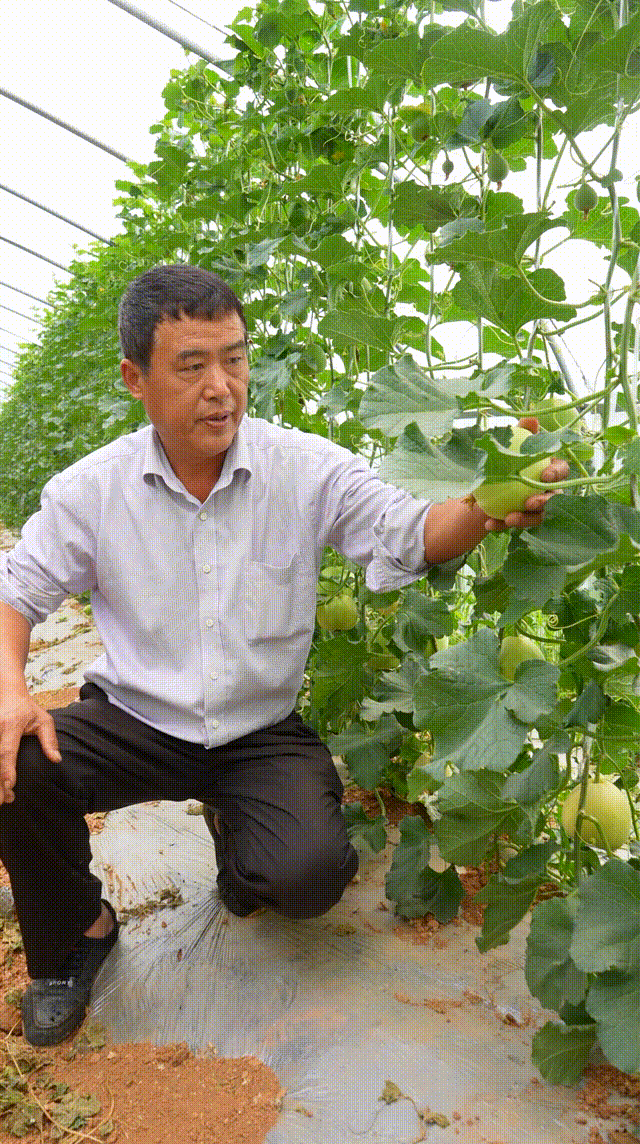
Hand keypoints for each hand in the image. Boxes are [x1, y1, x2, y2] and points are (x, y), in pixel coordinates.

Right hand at [0, 693, 60, 803]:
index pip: (7, 752)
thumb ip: (49, 740)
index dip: (7, 770)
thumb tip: (56, 759)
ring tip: (1, 798)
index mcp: (10, 726)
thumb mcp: (43, 720)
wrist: (7, 692)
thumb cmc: (27, 708)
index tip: (10, 785)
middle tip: (4, 800)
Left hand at [483, 416, 569, 531]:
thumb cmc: (504, 455)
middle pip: (553, 498)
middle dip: (545, 501)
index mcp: (550, 470)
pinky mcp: (521, 520)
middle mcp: (548, 490)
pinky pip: (513, 524)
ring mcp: (536, 508)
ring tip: (510, 518)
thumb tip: (531, 419)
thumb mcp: (510, 442)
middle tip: (530, 502)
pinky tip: (488, 525)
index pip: (560, 471)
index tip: (544, 476)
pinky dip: (501, 525)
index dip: (556, 474)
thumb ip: (521, 432)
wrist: (485, 477)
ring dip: (525, 519)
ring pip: (536, 517)